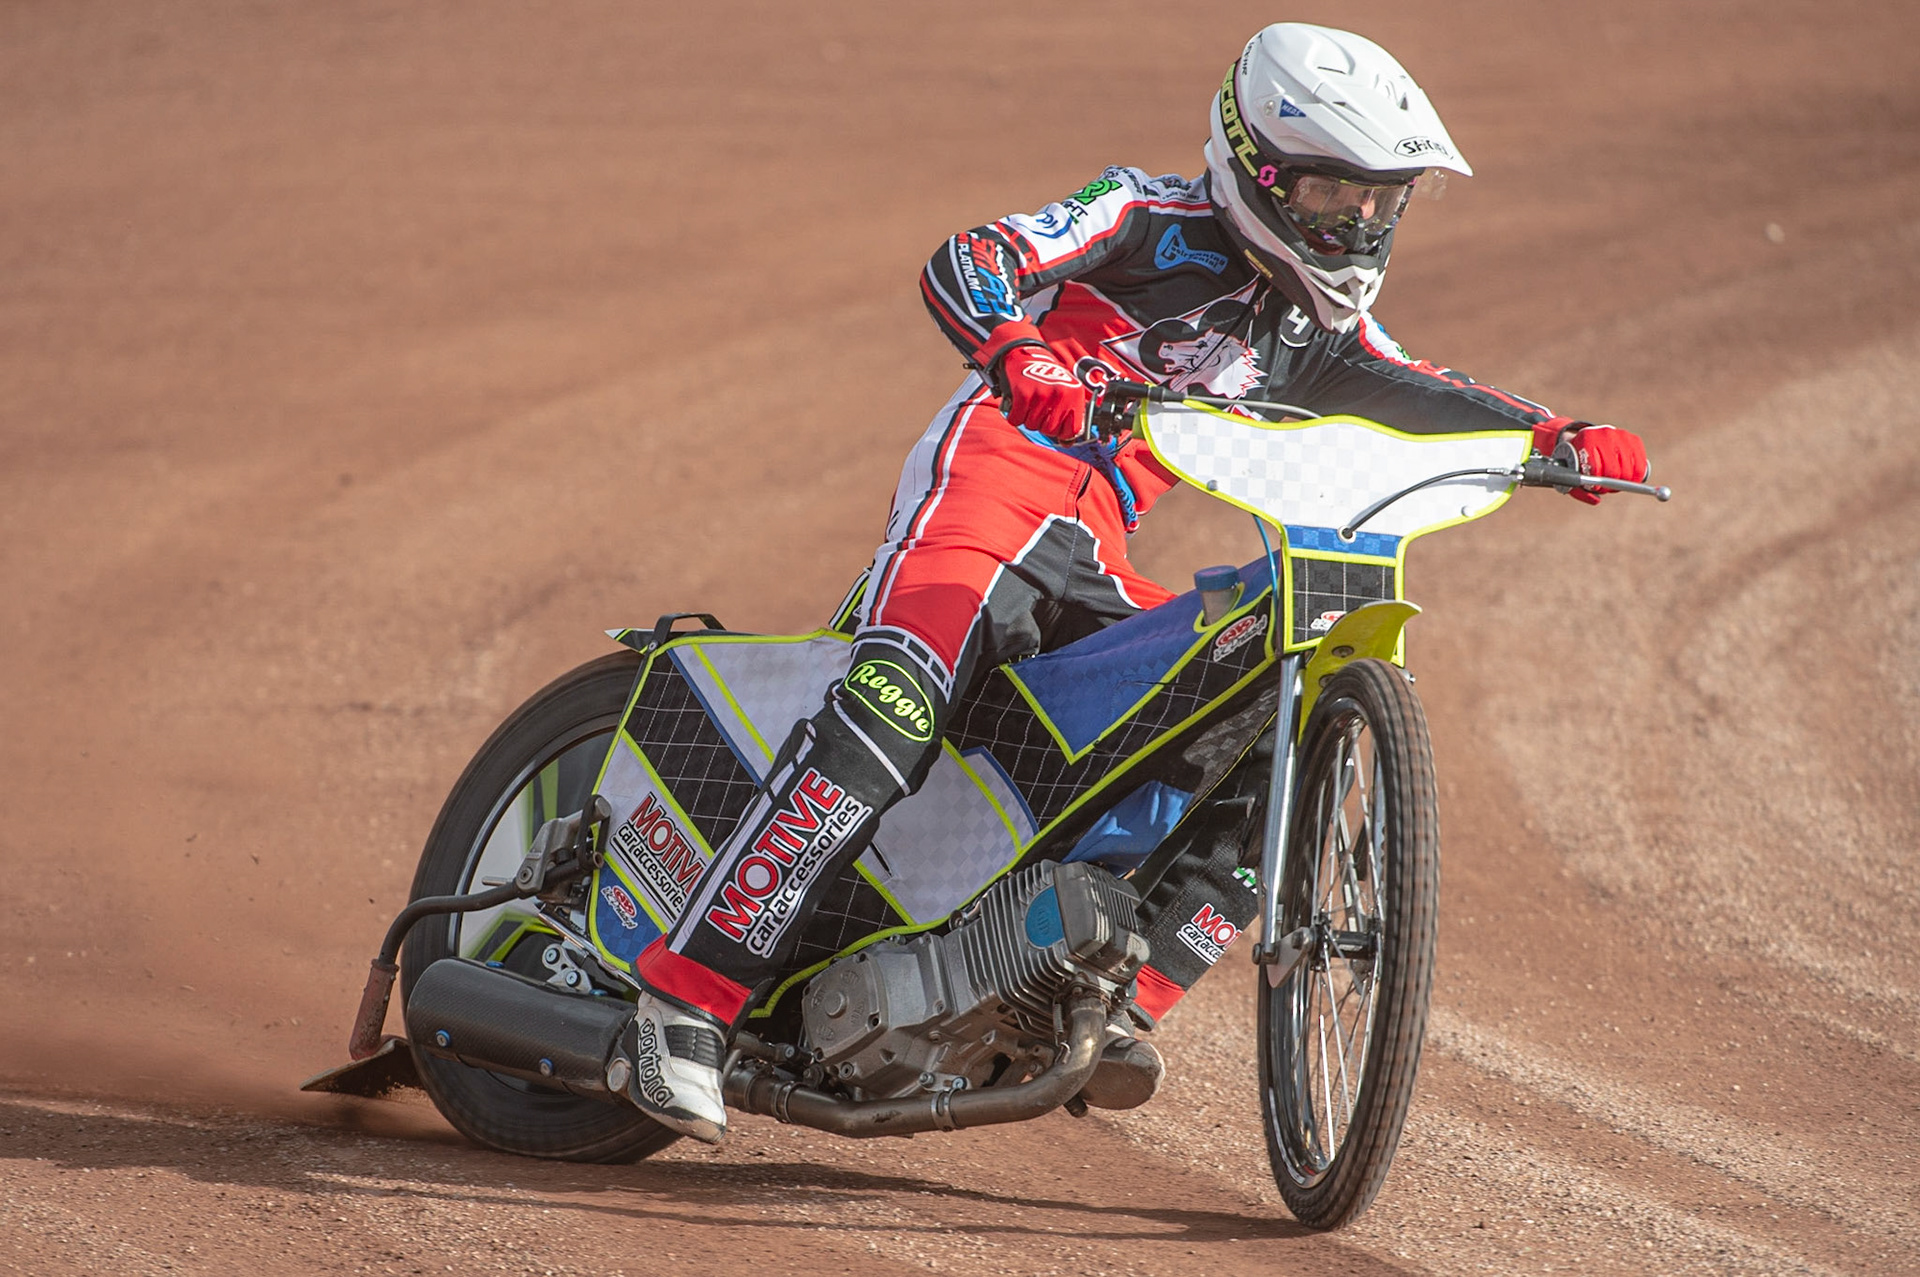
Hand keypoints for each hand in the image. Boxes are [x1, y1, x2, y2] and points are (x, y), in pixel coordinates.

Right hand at [999, 345, 1088, 438]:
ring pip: (1032, 426)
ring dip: (1027, 418)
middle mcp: (1061, 394)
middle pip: (1049, 430)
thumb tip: (1067, 444)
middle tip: (1038, 410)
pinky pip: (1016, 420)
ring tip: (1029, 404)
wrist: (1025, 355)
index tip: (1054, 425)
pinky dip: (1014, 415)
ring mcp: (1042, 394)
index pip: (1072, 431)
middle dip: (1041, 424)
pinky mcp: (1024, 394)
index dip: (1061, 432)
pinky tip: (1017, 404)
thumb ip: (1069, 416)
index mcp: (1075, 395)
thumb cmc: (1046, 377)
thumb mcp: (1065, 392)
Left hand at [1534, 420, 1649, 504]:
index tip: (1594, 487)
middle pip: (1614, 471)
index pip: (1596, 468)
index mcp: (1586, 439)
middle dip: (1610, 485)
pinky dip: (1636, 476)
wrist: (1587, 437)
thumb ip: (1579, 489)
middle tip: (1606, 487)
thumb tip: (1597, 500)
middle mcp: (1605, 434)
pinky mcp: (1634, 439)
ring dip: (1623, 482)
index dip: (1596, 483)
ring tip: (1615, 482)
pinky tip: (1629, 479)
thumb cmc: (1579, 458)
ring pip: (1628, 470)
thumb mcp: (1572, 470)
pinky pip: (1641, 465)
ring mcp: (1621, 435)